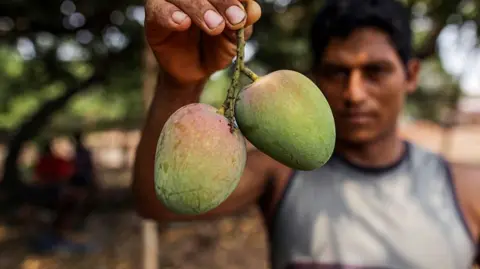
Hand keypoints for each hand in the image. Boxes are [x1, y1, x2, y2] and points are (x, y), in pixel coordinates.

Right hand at [145, 0, 260, 85]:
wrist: (194, 71)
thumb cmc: (216, 47)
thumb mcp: (234, 39)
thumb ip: (244, 24)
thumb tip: (253, 10)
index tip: (246, 9)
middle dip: (223, 2)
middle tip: (235, 20)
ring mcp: (171, 0)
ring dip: (200, 9)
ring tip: (215, 27)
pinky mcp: (154, 13)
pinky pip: (159, 10)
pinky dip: (171, 16)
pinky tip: (183, 23)